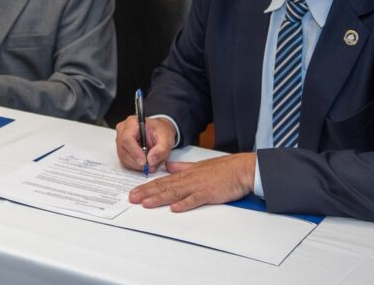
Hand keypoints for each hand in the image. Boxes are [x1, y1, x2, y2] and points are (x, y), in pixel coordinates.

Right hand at [115, 114, 175, 171]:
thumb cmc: (160, 131)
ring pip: (124, 158)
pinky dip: (136, 165)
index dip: (135, 152)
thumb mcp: (166, 138)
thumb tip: (151, 160)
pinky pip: (125, 162)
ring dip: (137, 165)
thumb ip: (161, 149)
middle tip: (151, 166)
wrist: (158, 132)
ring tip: (150, 162)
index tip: (144, 161)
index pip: (127, 138)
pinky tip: (144, 161)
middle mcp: (123, 131)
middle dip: (138, 161)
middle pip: (124, 150)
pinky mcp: (121, 150)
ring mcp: (120, 141)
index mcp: (132, 123)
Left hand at [128, 152, 256, 211]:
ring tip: (146, 204)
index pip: (162, 181)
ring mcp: (198, 186)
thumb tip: (169, 166)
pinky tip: (174, 208)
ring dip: (159, 199)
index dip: (147, 186)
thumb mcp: (199, 165)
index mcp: (185, 173)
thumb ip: (182, 167)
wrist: (241, 169)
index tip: (135, 191)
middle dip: (146, 193)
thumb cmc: (223, 169)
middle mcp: (189, 179)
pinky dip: (185, 204)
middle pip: (164, 187)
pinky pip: (195, 200)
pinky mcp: (209, 194)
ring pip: (175, 193)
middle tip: (132, 198)